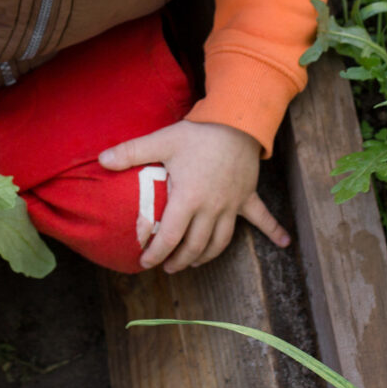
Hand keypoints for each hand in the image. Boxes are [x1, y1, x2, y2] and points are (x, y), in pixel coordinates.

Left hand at [97, 120, 290, 272]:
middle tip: (167, 266)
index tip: (144, 262)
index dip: (155, 253)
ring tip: (194, 262)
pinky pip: (263, 218)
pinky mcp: (247, 196)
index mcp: (189, 198)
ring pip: (220, 241)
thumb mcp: (161, 140)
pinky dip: (275, 231)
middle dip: (179, 260)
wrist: (237, 120)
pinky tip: (286, 243)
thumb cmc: (198, 133)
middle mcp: (211, 208)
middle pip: (195, 246)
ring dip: (206, 255)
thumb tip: (101, 160)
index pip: (170, 237)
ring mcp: (232, 205)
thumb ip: (131, 152)